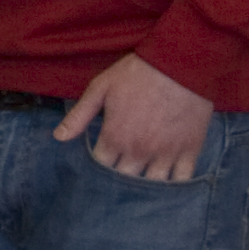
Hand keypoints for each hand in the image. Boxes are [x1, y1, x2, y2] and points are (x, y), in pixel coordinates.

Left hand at [54, 51, 213, 180]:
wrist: (180, 64)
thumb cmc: (137, 74)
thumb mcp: (100, 88)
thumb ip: (79, 115)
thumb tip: (58, 137)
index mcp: (115, 138)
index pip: (101, 167)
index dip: (98, 167)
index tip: (100, 162)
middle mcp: (139, 151)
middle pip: (125, 180)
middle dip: (119, 180)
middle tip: (119, 173)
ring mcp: (166, 153)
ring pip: (153, 185)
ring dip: (146, 185)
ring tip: (141, 180)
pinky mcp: (190, 151)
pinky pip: (182, 180)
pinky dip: (175, 184)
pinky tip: (168, 180)